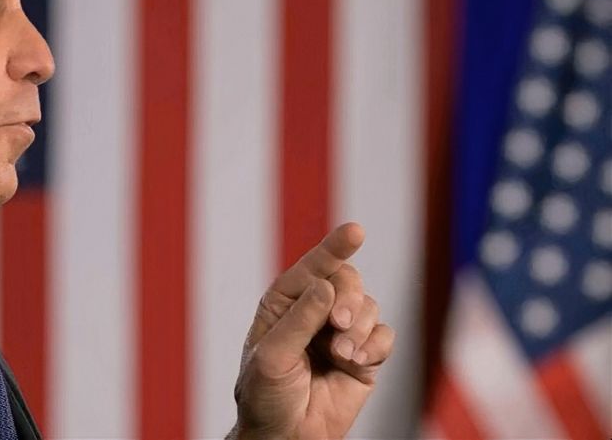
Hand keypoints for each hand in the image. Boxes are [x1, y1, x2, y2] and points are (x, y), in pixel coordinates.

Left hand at [230, 223, 394, 439]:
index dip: (334, 247)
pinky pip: (385, 336)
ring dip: (361, 328)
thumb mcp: (272, 356)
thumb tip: (326, 286)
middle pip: (349, 280)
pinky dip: (374, 348)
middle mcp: (315, 310)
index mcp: (285, 301)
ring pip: (370, 307)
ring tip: (342, 354)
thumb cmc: (265, 395)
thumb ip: (299, 321)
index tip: (356, 231)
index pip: (313, 266)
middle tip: (339, 325)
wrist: (285, 436)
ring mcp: (341, 332)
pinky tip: (355, 363)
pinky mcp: (364, 356)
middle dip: (350, 299)